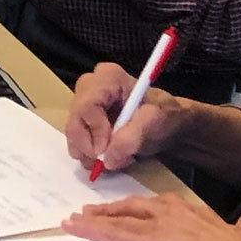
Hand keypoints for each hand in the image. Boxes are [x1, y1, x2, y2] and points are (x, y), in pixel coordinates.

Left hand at [63, 197, 240, 240]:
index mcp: (188, 210)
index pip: (154, 206)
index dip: (136, 209)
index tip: (124, 210)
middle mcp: (168, 212)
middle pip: (130, 208)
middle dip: (108, 211)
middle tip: (88, 212)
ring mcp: (156, 226)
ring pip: (117, 220)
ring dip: (93, 220)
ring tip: (74, 221)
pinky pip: (113, 236)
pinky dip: (91, 231)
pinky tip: (75, 229)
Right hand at [64, 61, 190, 176]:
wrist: (168, 123)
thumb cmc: (164, 118)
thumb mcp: (155, 125)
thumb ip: (131, 138)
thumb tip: (107, 159)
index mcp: (108, 78)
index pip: (87, 106)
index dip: (95, 132)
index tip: (108, 152)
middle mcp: (91, 85)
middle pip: (75, 119)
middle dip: (89, 146)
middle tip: (107, 162)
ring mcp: (84, 100)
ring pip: (73, 132)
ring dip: (90, 153)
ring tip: (114, 158)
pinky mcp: (83, 116)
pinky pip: (75, 138)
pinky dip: (89, 153)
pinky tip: (108, 155)